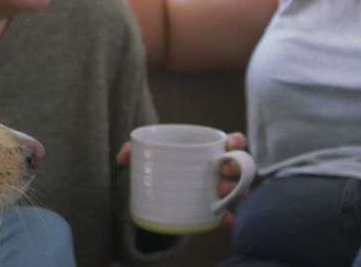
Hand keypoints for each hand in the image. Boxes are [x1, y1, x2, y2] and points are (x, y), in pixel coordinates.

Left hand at [117, 132, 250, 226]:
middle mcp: (218, 170)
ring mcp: (217, 190)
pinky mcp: (212, 210)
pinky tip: (223, 220)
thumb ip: (132, 149)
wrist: (153, 195)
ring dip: (235, 191)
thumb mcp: (144, 155)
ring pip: (237, 190)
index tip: (230, 144)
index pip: (232, 142)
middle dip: (237, 166)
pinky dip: (227, 218)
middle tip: (223, 170)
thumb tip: (122, 157)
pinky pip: (225, 215)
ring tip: (220, 193)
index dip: (236, 141)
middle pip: (238, 166)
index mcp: (208, 150)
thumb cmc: (157, 166)